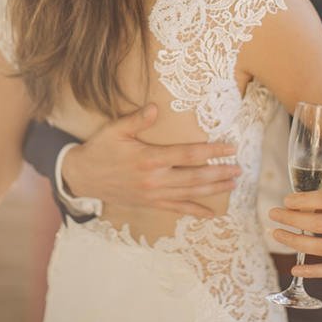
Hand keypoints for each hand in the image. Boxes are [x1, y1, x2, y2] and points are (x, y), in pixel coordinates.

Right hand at [61, 104, 240, 217]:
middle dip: (220, 173)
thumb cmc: (99, 150)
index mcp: (149, 158)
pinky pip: (176, 209)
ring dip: (214, 190)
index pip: (188, 155)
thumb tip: (156, 107)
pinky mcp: (150, 203)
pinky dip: (194, 212)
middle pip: (195, 177)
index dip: (212, 152)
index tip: (230, 148)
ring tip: (232, 184)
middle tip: (239, 169)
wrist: (81, 177)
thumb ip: (137, 119)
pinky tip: (211, 214)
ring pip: (190, 193)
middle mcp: (155, 179)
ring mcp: (153, 194)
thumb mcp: (115, 131)